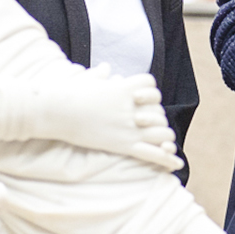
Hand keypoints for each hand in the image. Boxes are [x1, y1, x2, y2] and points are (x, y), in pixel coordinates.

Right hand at [34, 66, 181, 170]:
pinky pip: (152, 153)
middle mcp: (132, 107)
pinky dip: (167, 159)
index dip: (150, 94)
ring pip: (163, 132)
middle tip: (153, 127)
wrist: (58, 111)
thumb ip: (100, 75)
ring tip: (166, 145)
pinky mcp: (123, 144)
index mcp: (125, 88)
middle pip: (160, 111)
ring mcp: (129, 126)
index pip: (152, 86)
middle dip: (159, 119)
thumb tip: (104, 68)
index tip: (145, 101)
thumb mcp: (87, 80)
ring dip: (165, 139)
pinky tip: (176, 165)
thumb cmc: (68, 94)